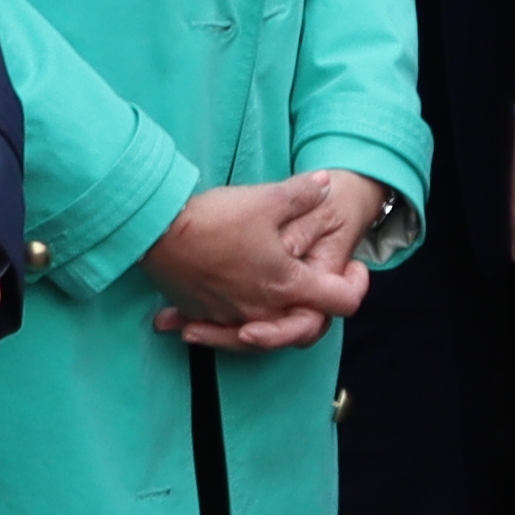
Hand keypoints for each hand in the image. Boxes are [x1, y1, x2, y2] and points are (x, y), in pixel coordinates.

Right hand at [143, 172, 384, 351]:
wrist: (157, 233)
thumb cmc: (216, 218)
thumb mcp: (267, 199)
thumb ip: (302, 194)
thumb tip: (325, 183)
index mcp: (288, 286)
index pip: (343, 302)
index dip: (357, 284)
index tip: (353, 266)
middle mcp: (263, 311)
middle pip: (306, 325)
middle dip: (318, 306)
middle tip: (317, 276)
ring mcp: (232, 317)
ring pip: (267, 331)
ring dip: (277, 318)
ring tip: (277, 292)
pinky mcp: (203, 314)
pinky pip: (227, 328)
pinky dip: (233, 320)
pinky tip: (232, 303)